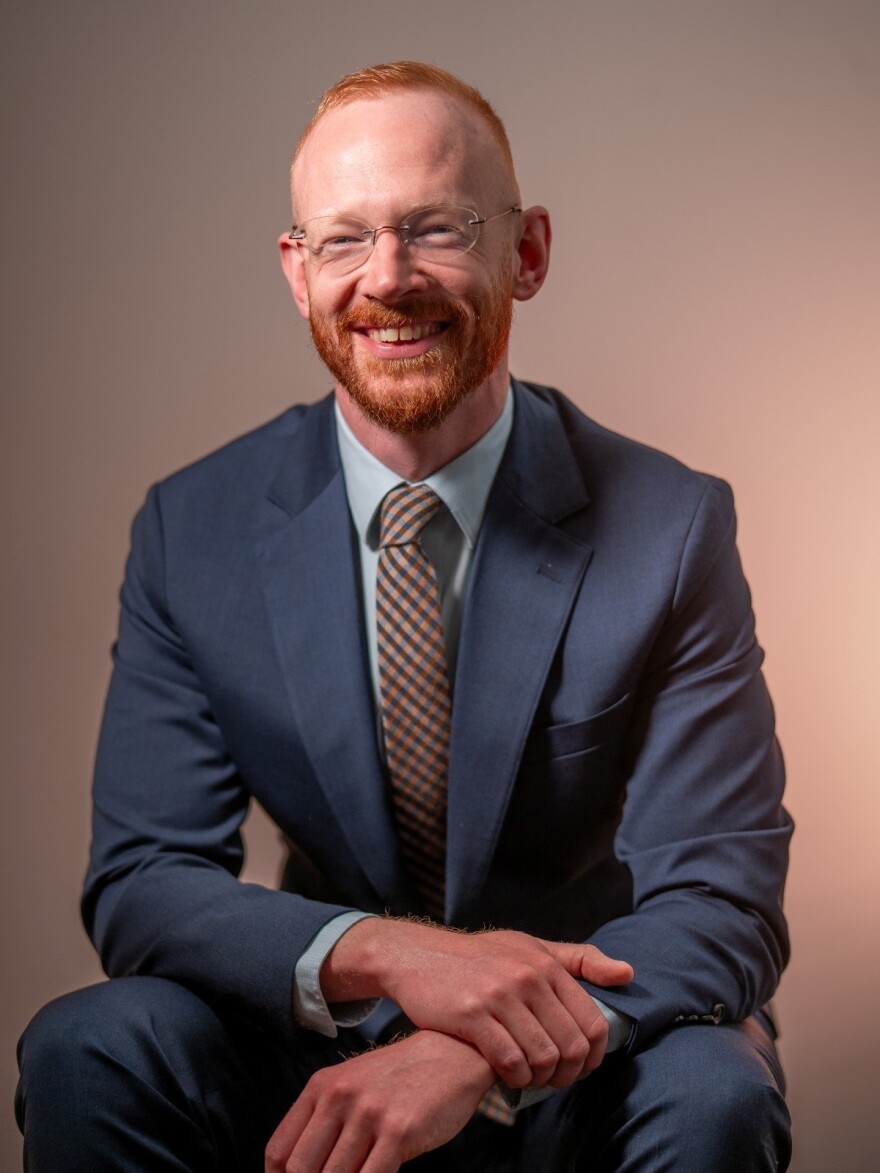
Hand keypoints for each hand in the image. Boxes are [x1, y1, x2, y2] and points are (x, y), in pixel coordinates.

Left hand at [264, 1030, 493, 1172]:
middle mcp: (340, 1096)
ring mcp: (369, 1112)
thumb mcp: (353, 1086)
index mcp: (322, 1087)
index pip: (279, 1151)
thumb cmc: (400, 1079)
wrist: (452, 1053)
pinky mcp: (399, 1129)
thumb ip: (325, 1122)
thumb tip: (297, 1172)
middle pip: (301, 1170)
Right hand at [322, 920, 632, 1089]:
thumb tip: (628, 974)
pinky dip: (515, 1079)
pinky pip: (510, 1062)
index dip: (593, 1057)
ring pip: (544, 1059)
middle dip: (568, 1075)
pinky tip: (507, 1075)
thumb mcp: (529, 947)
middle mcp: (528, 977)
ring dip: (541, 1080)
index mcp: (546, 963)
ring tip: (531, 1078)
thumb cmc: (479, 957)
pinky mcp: (472, 1015)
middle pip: (572, 1047)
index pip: (592, 1023)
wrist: (417, 955)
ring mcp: (500, 995)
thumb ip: (578, 960)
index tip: (579, 1068)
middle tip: (553, 1080)